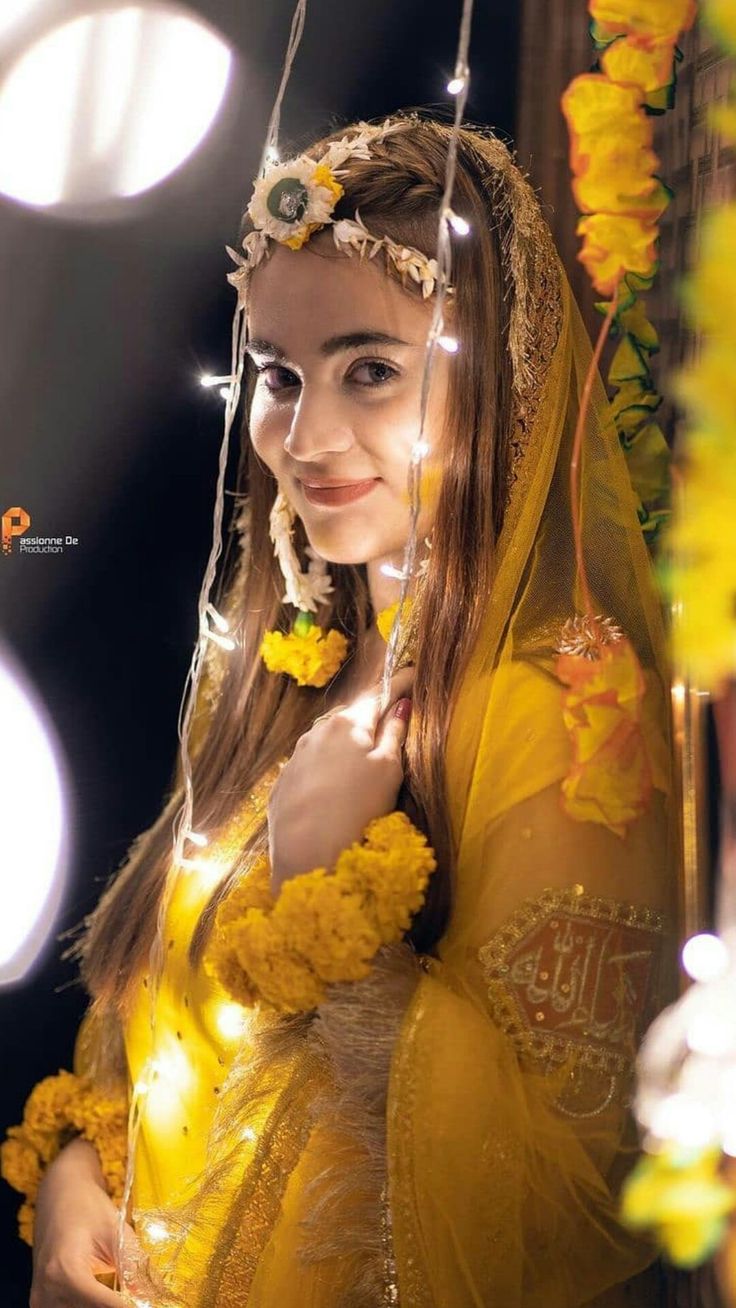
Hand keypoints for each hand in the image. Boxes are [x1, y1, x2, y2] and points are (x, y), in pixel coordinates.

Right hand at [30, 1139, 160, 1307]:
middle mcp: (46, 1292)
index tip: (149, 1305)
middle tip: (141, 1298)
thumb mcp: (115, 1232)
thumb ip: (132, 1266)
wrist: (59, 1193)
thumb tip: (151, 1296)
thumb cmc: (87, 1206)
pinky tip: (107, 1299)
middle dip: (118, 1307)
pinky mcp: (41, 1302)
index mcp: (64, 1271)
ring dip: (103, 1307)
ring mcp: (40, 1300)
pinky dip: (89, 1307)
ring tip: (126, 1297)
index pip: (102, 1306)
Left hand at [268, 667, 414, 889]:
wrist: (308, 857)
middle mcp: (316, 733)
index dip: (399, 683)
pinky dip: (326, 767)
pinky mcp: (283, 785)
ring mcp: (295, 759)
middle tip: (392, 717)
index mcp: (347, 723)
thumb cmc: (359, 809)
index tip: (414, 674)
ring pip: (327, 740)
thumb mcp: (389, 770)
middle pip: (351, 716)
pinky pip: (310, 766)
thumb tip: (401, 704)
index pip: (378, 693)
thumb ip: (395, 733)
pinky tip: (334, 787)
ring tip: (363, 758)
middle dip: (371, 714)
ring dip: (346, 742)